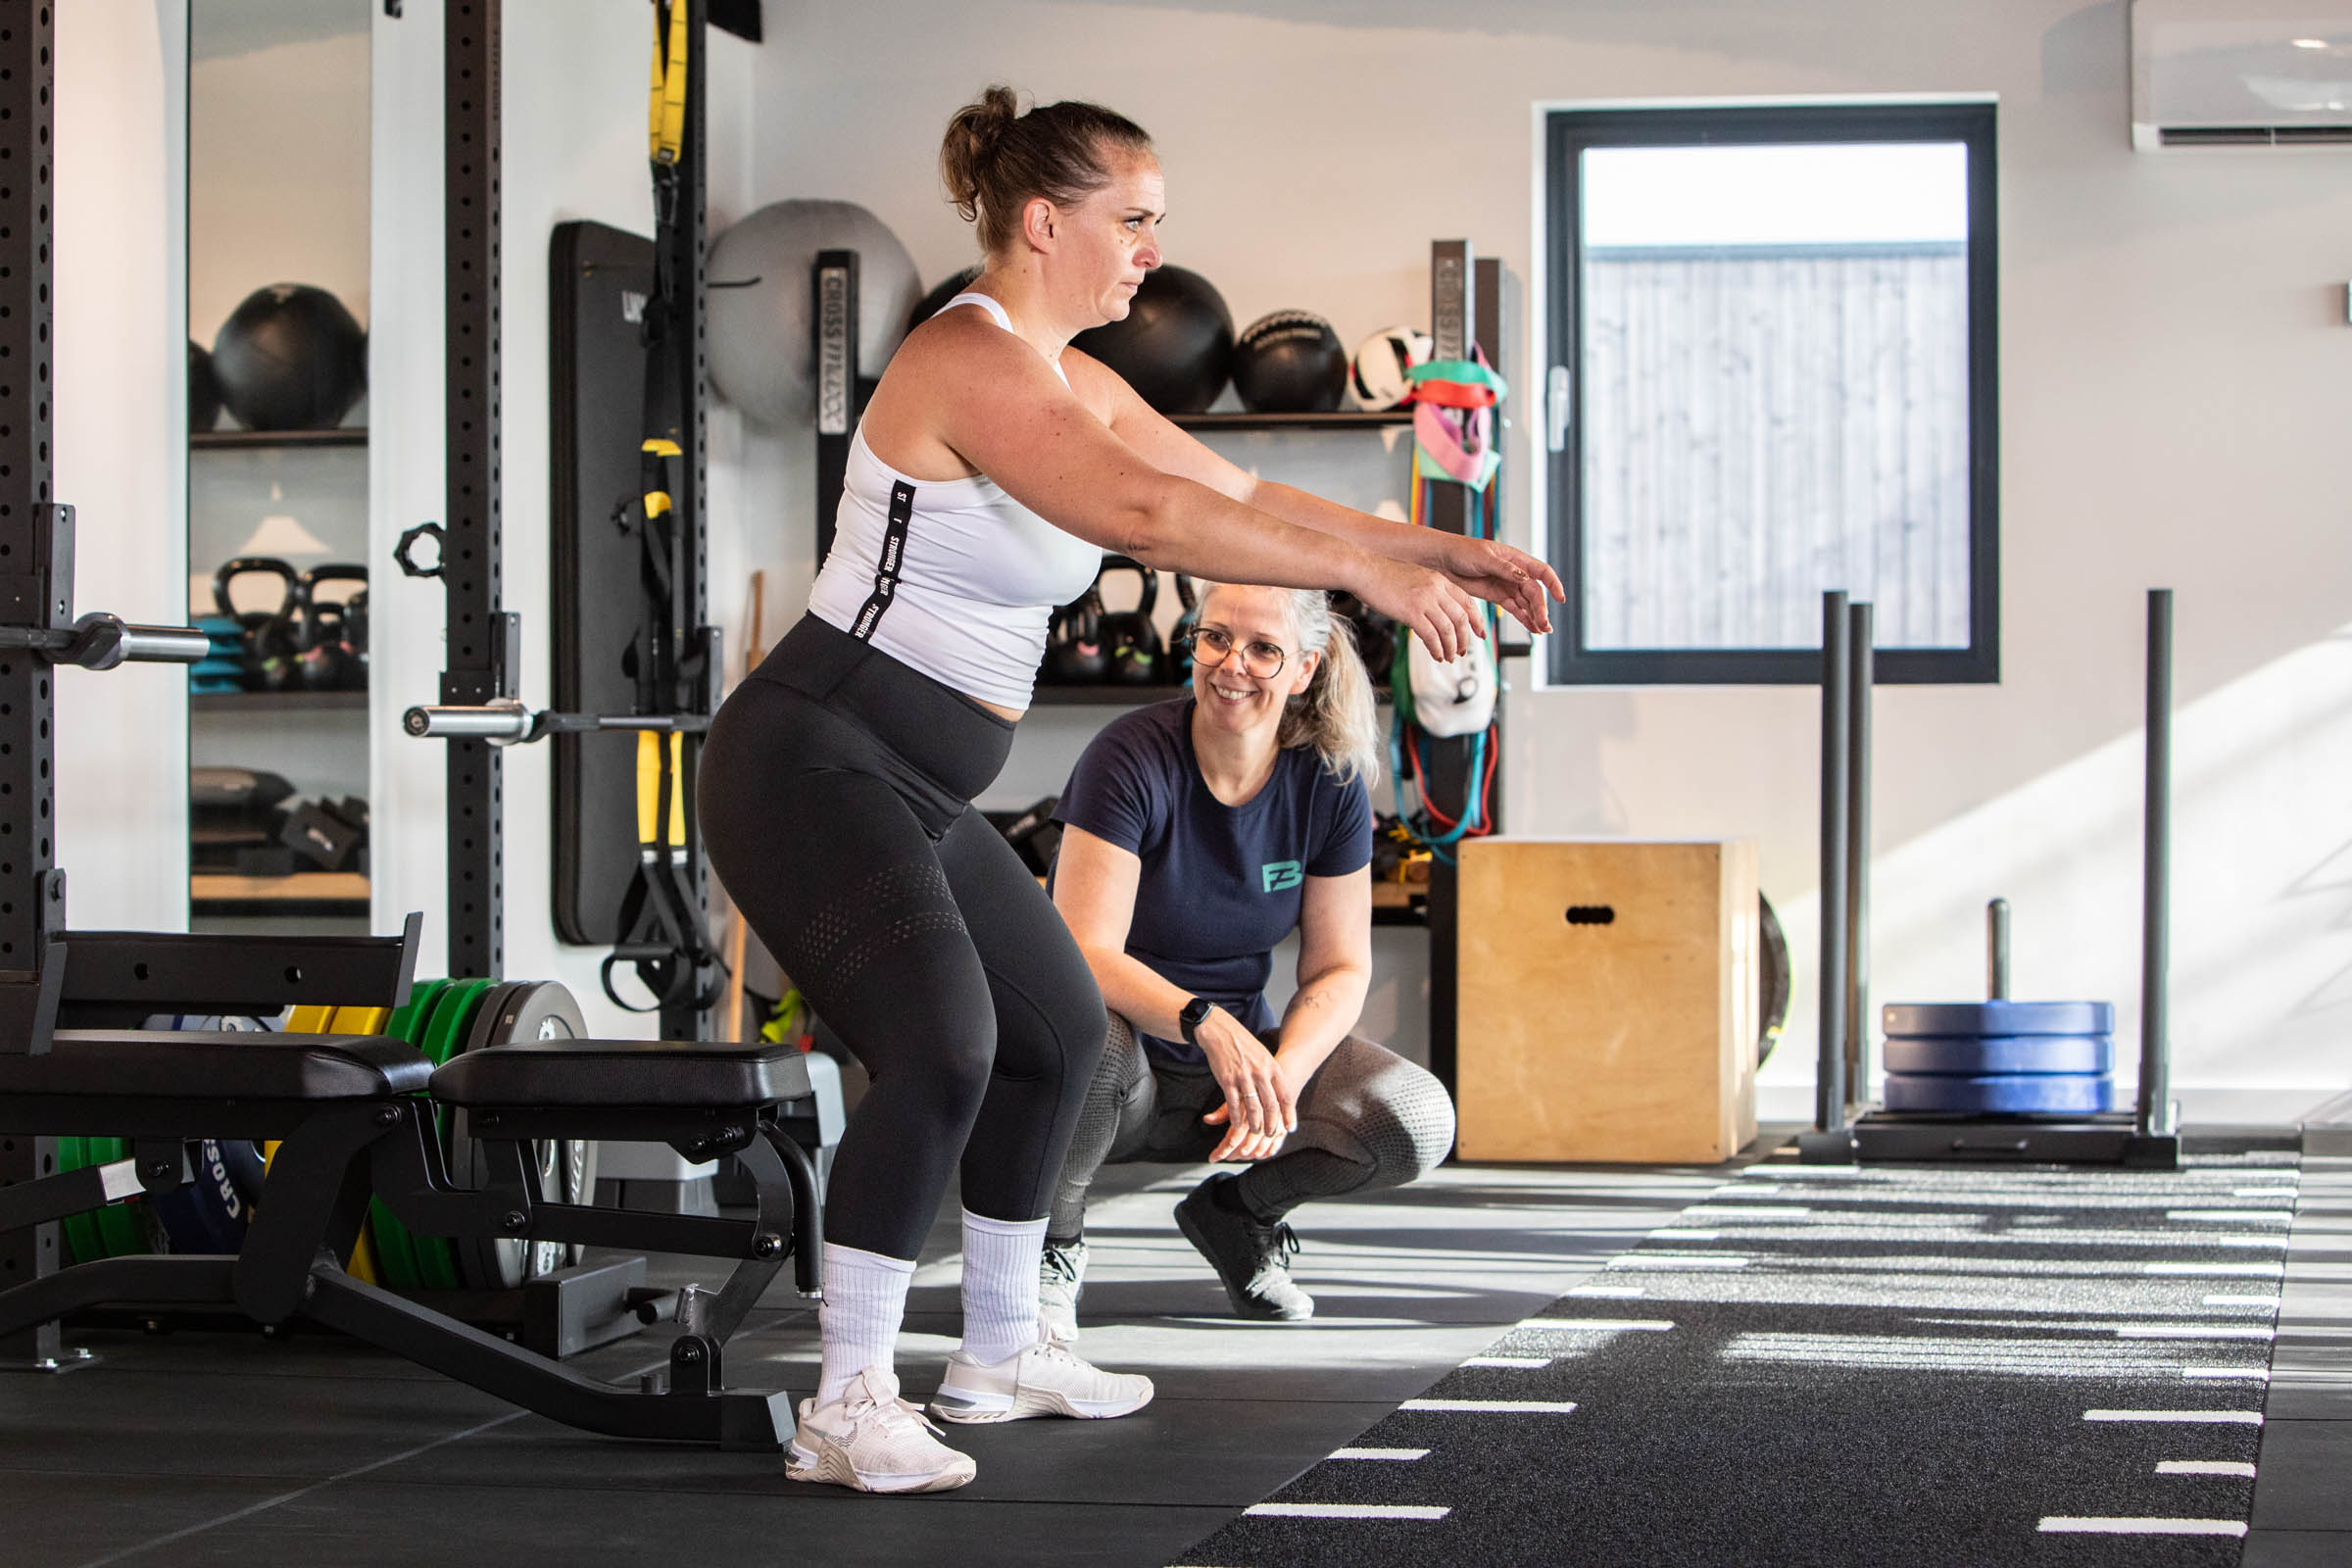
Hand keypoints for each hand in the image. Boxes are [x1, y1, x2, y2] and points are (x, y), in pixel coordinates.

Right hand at [1194, 1010, 1295, 1160]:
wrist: (1221, 1031)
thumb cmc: (1243, 1045)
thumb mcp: (1263, 1056)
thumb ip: (1271, 1074)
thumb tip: (1280, 1094)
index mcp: (1272, 1067)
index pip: (1285, 1096)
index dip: (1289, 1114)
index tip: (1290, 1127)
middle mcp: (1260, 1073)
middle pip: (1271, 1106)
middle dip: (1272, 1124)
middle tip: (1271, 1135)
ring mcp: (1244, 1077)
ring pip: (1253, 1108)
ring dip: (1255, 1124)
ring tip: (1256, 1132)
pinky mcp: (1227, 1080)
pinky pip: (1234, 1104)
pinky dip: (1236, 1117)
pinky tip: (1238, 1124)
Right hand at [1355, 556, 1481, 662]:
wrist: (1364, 569)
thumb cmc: (1383, 575)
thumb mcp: (1415, 578)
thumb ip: (1429, 593)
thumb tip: (1436, 614)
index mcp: (1439, 580)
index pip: (1468, 603)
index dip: (1477, 621)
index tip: (1479, 633)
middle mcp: (1436, 589)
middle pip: (1461, 619)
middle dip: (1464, 639)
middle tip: (1461, 651)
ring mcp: (1424, 600)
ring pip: (1448, 630)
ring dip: (1451, 647)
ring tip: (1448, 657)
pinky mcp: (1411, 612)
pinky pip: (1431, 636)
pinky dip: (1437, 649)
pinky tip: (1436, 655)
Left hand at [1440, 536, 1563, 636]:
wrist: (1442, 560)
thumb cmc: (1462, 551)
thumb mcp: (1484, 558)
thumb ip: (1504, 569)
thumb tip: (1524, 577)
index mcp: (1515, 558)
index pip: (1542, 571)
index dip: (1553, 584)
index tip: (1560, 598)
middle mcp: (1514, 573)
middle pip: (1535, 592)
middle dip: (1541, 608)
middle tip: (1544, 624)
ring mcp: (1506, 585)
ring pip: (1526, 603)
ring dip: (1535, 616)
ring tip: (1542, 630)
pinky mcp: (1497, 596)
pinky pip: (1514, 608)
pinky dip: (1523, 618)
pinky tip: (1532, 628)